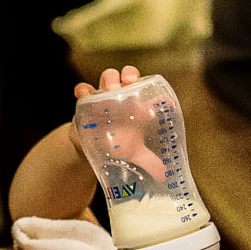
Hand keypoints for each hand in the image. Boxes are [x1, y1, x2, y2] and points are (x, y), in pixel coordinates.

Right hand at [71, 65, 166, 183]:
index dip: (159, 96)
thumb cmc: (119, 144)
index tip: (167, 102)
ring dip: (110, 79)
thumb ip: (149, 161)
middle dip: (130, 74)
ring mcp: (104, 97)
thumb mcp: (133, 153)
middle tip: (131, 82)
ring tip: (111, 88)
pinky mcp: (87, 101)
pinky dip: (83, 89)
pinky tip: (84, 93)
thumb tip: (163, 175)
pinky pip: (84, 89)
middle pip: (128, 77)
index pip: (150, 96)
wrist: (94, 147)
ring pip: (108, 77)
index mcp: (137, 107)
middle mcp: (123, 97)